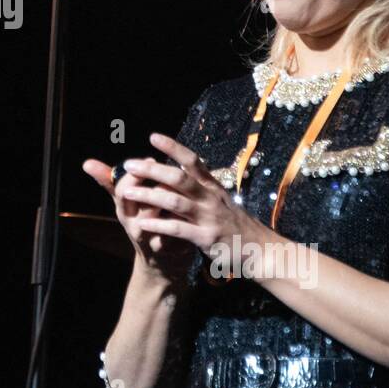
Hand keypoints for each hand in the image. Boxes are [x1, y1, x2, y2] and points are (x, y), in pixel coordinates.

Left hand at [83, 133, 256, 282]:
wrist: (261, 250)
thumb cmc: (235, 224)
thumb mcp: (220, 201)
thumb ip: (200, 188)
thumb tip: (177, 173)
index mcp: (211, 186)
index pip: (192, 160)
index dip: (173, 147)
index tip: (153, 137)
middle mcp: (210, 198)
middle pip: (178, 178)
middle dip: (152, 170)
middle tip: (129, 164)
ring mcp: (209, 217)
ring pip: (175, 201)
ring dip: (149, 196)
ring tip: (127, 193)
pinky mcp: (206, 238)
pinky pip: (178, 229)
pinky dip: (159, 225)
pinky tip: (142, 223)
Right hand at [83, 143, 197, 283]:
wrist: (161, 263)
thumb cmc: (145, 224)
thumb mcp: (126, 205)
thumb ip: (110, 183)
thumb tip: (87, 163)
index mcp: (124, 212)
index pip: (122, 189)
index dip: (136, 173)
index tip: (151, 157)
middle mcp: (135, 224)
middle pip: (140, 198)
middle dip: (154, 179)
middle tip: (167, 167)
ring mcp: (152, 236)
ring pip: (160, 211)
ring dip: (170, 193)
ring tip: (181, 180)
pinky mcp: (171, 246)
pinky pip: (177, 225)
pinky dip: (184, 211)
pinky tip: (192, 199)